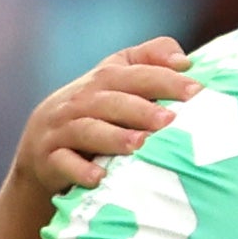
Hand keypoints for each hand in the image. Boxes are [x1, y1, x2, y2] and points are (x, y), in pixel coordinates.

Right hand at [14, 41, 198, 203]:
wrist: (41, 151)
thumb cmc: (94, 115)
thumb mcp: (115, 84)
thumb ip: (148, 63)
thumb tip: (183, 60)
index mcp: (101, 80)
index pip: (133, 73)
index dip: (163, 79)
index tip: (196, 90)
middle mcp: (79, 101)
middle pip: (110, 99)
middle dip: (141, 108)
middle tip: (170, 119)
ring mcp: (61, 130)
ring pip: (87, 130)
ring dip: (113, 137)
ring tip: (140, 145)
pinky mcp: (48, 159)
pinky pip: (62, 163)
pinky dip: (79, 171)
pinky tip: (99, 178)